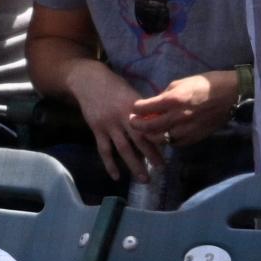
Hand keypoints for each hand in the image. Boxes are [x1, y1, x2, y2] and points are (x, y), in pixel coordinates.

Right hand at [69, 62, 162, 182]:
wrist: (90, 82)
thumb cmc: (115, 87)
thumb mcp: (132, 93)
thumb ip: (143, 109)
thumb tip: (158, 122)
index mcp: (135, 106)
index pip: (150, 125)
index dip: (159, 137)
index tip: (169, 148)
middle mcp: (123, 117)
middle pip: (139, 139)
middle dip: (151, 155)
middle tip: (161, 168)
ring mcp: (109, 125)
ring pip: (123, 149)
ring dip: (134, 165)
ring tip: (144, 179)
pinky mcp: (97, 130)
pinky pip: (104, 150)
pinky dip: (110, 165)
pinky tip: (116, 177)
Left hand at [129, 70, 238, 148]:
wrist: (231, 94)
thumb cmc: (207, 83)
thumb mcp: (183, 81)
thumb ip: (167, 94)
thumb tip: (156, 103)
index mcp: (174, 100)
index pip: (146, 108)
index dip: (137, 109)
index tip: (133, 109)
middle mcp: (177, 118)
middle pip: (149, 128)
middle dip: (137, 125)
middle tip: (133, 122)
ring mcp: (185, 130)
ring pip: (160, 139)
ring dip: (150, 136)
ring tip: (146, 132)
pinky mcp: (193, 138)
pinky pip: (174, 143)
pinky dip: (167, 140)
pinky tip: (165, 135)